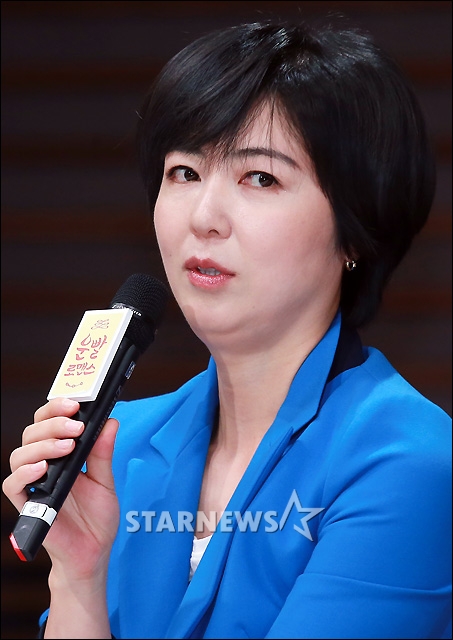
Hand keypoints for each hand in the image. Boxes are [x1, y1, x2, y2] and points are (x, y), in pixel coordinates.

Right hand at [2, 397, 119, 581]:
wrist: (93, 553)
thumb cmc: (97, 518)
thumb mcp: (105, 481)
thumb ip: (103, 453)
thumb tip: (111, 421)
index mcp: (61, 454)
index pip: (48, 422)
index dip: (56, 408)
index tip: (74, 405)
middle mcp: (44, 465)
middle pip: (33, 432)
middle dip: (53, 424)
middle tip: (76, 428)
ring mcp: (33, 484)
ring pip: (20, 454)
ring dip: (42, 445)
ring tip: (66, 447)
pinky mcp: (27, 505)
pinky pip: (12, 485)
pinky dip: (24, 473)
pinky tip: (43, 469)